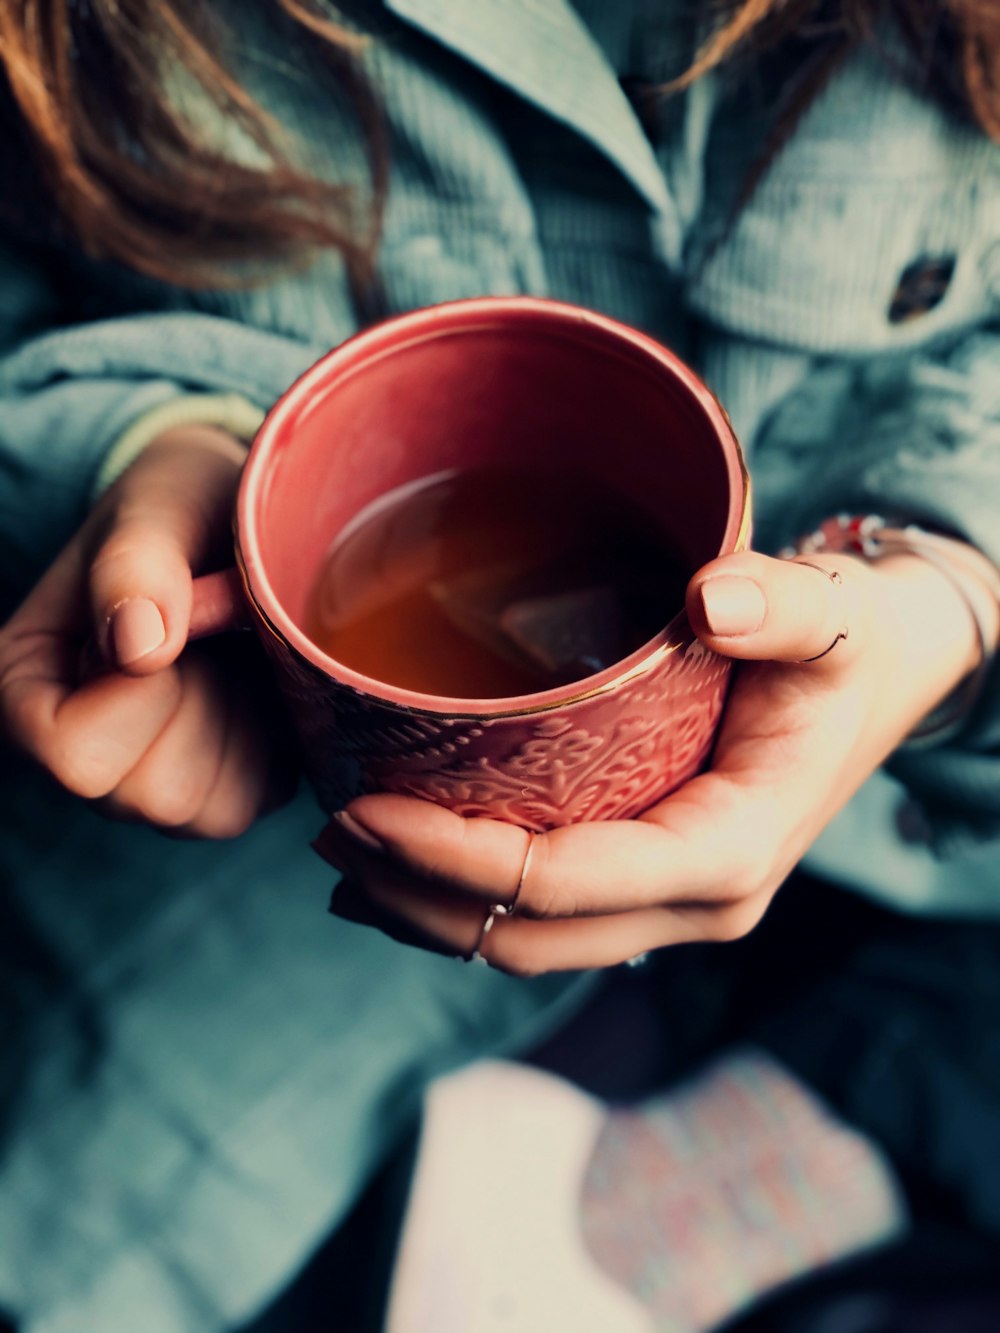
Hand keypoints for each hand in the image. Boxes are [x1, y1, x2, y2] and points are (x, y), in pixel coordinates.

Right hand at [0, 426, 295, 835]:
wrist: (237, 520)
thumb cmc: (183, 502)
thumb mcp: (160, 502)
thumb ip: (138, 563)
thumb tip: (137, 646)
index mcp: (29, 682)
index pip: (71, 755)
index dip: (136, 700)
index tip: (169, 626)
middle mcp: (81, 750)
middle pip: (149, 796)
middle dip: (204, 709)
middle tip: (215, 629)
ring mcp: (152, 782)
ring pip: (212, 810)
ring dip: (247, 727)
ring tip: (239, 651)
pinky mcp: (224, 789)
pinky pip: (263, 797)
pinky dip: (282, 743)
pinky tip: (266, 682)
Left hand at [317, 547, 986, 971]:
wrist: (871, 684)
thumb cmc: (842, 651)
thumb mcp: (828, 618)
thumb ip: (779, 606)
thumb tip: (711, 600)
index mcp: (731, 849)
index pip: (569, 882)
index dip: (457, 861)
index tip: (366, 810)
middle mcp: (699, 902)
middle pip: (530, 936)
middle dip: (420, 898)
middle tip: (329, 830)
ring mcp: (671, 906)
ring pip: (527, 947)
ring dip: (428, 916)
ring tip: (340, 862)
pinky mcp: (646, 887)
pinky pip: (544, 924)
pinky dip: (463, 908)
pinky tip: (400, 876)